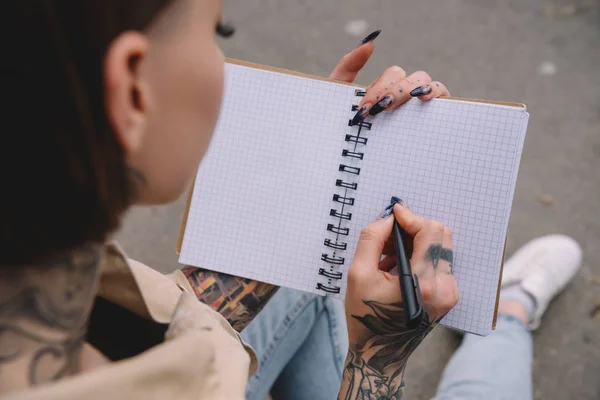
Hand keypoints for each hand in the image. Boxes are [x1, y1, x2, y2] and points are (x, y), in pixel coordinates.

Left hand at [327, 31, 449, 125]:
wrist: (347, 161)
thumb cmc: (342, 128)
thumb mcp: (339, 93)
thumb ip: (350, 64)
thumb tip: (371, 40)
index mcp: (388, 90)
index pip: (395, 75)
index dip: (382, 87)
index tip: (366, 107)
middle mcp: (407, 97)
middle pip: (413, 79)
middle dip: (397, 91)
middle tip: (379, 110)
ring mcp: (420, 110)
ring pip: (430, 87)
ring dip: (418, 91)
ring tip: (410, 100)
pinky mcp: (431, 124)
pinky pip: (443, 103)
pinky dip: (438, 96)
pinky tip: (425, 100)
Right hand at [339, 203, 458, 398]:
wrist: (380, 353)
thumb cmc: (366, 316)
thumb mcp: (358, 274)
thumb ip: (372, 239)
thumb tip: (388, 218)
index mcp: (425, 283)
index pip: (431, 232)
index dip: (411, 217)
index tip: (393, 213)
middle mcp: (445, 287)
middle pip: (440, 235)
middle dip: (413, 229)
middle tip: (387, 239)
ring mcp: (451, 292)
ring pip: (439, 246)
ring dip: (414, 243)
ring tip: (386, 259)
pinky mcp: (449, 294)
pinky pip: (438, 260)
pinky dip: (418, 256)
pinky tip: (396, 269)